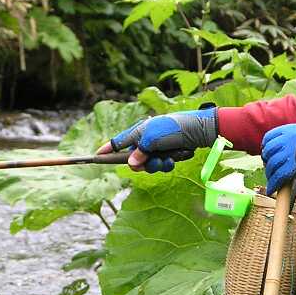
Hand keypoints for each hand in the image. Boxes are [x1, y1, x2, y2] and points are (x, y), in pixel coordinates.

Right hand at [96, 108, 216, 172]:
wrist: (199, 130)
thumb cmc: (174, 128)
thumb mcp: (153, 138)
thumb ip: (140, 151)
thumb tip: (131, 163)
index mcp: (139, 131)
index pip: (118, 142)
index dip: (107, 150)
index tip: (96, 156)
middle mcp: (146, 140)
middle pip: (133, 159)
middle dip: (142, 164)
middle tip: (148, 163)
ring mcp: (157, 147)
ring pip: (148, 165)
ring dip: (157, 165)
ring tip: (167, 159)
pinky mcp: (168, 153)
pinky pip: (161, 165)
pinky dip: (167, 164)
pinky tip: (173, 159)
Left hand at [260, 124, 295, 194]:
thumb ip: (289, 140)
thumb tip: (272, 150)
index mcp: (291, 130)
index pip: (269, 136)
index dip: (265, 146)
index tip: (267, 153)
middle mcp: (289, 139)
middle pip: (269, 151)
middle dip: (267, 161)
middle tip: (269, 167)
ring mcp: (291, 153)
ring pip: (272, 165)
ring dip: (270, 174)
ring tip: (272, 179)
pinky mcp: (293, 166)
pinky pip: (278, 176)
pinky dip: (273, 183)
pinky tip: (272, 188)